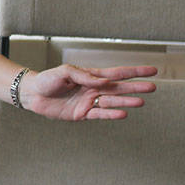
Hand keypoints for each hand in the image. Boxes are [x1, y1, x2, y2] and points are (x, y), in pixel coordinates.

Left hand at [19, 64, 157, 120]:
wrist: (32, 94)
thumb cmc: (47, 80)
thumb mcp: (64, 72)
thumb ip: (84, 76)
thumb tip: (103, 82)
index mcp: (91, 76)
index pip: (117, 73)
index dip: (135, 71)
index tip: (153, 70)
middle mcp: (93, 89)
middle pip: (119, 88)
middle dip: (135, 87)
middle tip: (152, 87)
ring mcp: (89, 102)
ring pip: (112, 101)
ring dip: (126, 101)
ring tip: (141, 101)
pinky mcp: (82, 114)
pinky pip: (99, 114)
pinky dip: (111, 114)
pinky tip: (123, 113)